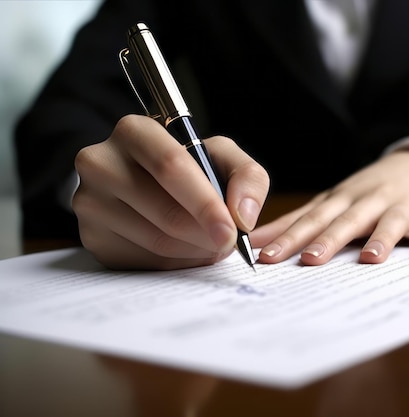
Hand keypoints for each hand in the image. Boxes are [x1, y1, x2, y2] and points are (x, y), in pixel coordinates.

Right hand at [72, 115, 268, 269]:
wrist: (139, 181)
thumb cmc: (187, 165)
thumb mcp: (220, 156)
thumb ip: (247, 176)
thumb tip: (244, 217)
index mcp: (134, 131)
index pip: (170, 167)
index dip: (205, 204)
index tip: (232, 231)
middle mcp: (101, 162)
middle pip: (166, 212)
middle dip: (207, 234)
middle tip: (228, 242)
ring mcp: (90, 202)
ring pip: (157, 241)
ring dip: (196, 250)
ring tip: (211, 242)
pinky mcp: (91, 237)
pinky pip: (145, 260)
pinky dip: (176, 261)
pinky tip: (185, 249)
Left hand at [251, 150, 408, 264]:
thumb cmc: (368, 191)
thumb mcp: (333, 200)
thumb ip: (299, 221)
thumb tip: (255, 243)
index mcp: (341, 200)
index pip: (311, 219)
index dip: (289, 237)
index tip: (267, 257)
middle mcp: (369, 201)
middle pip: (346, 221)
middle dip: (328, 239)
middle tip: (309, 260)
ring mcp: (402, 207)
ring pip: (390, 222)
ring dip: (381, 239)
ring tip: (370, 259)